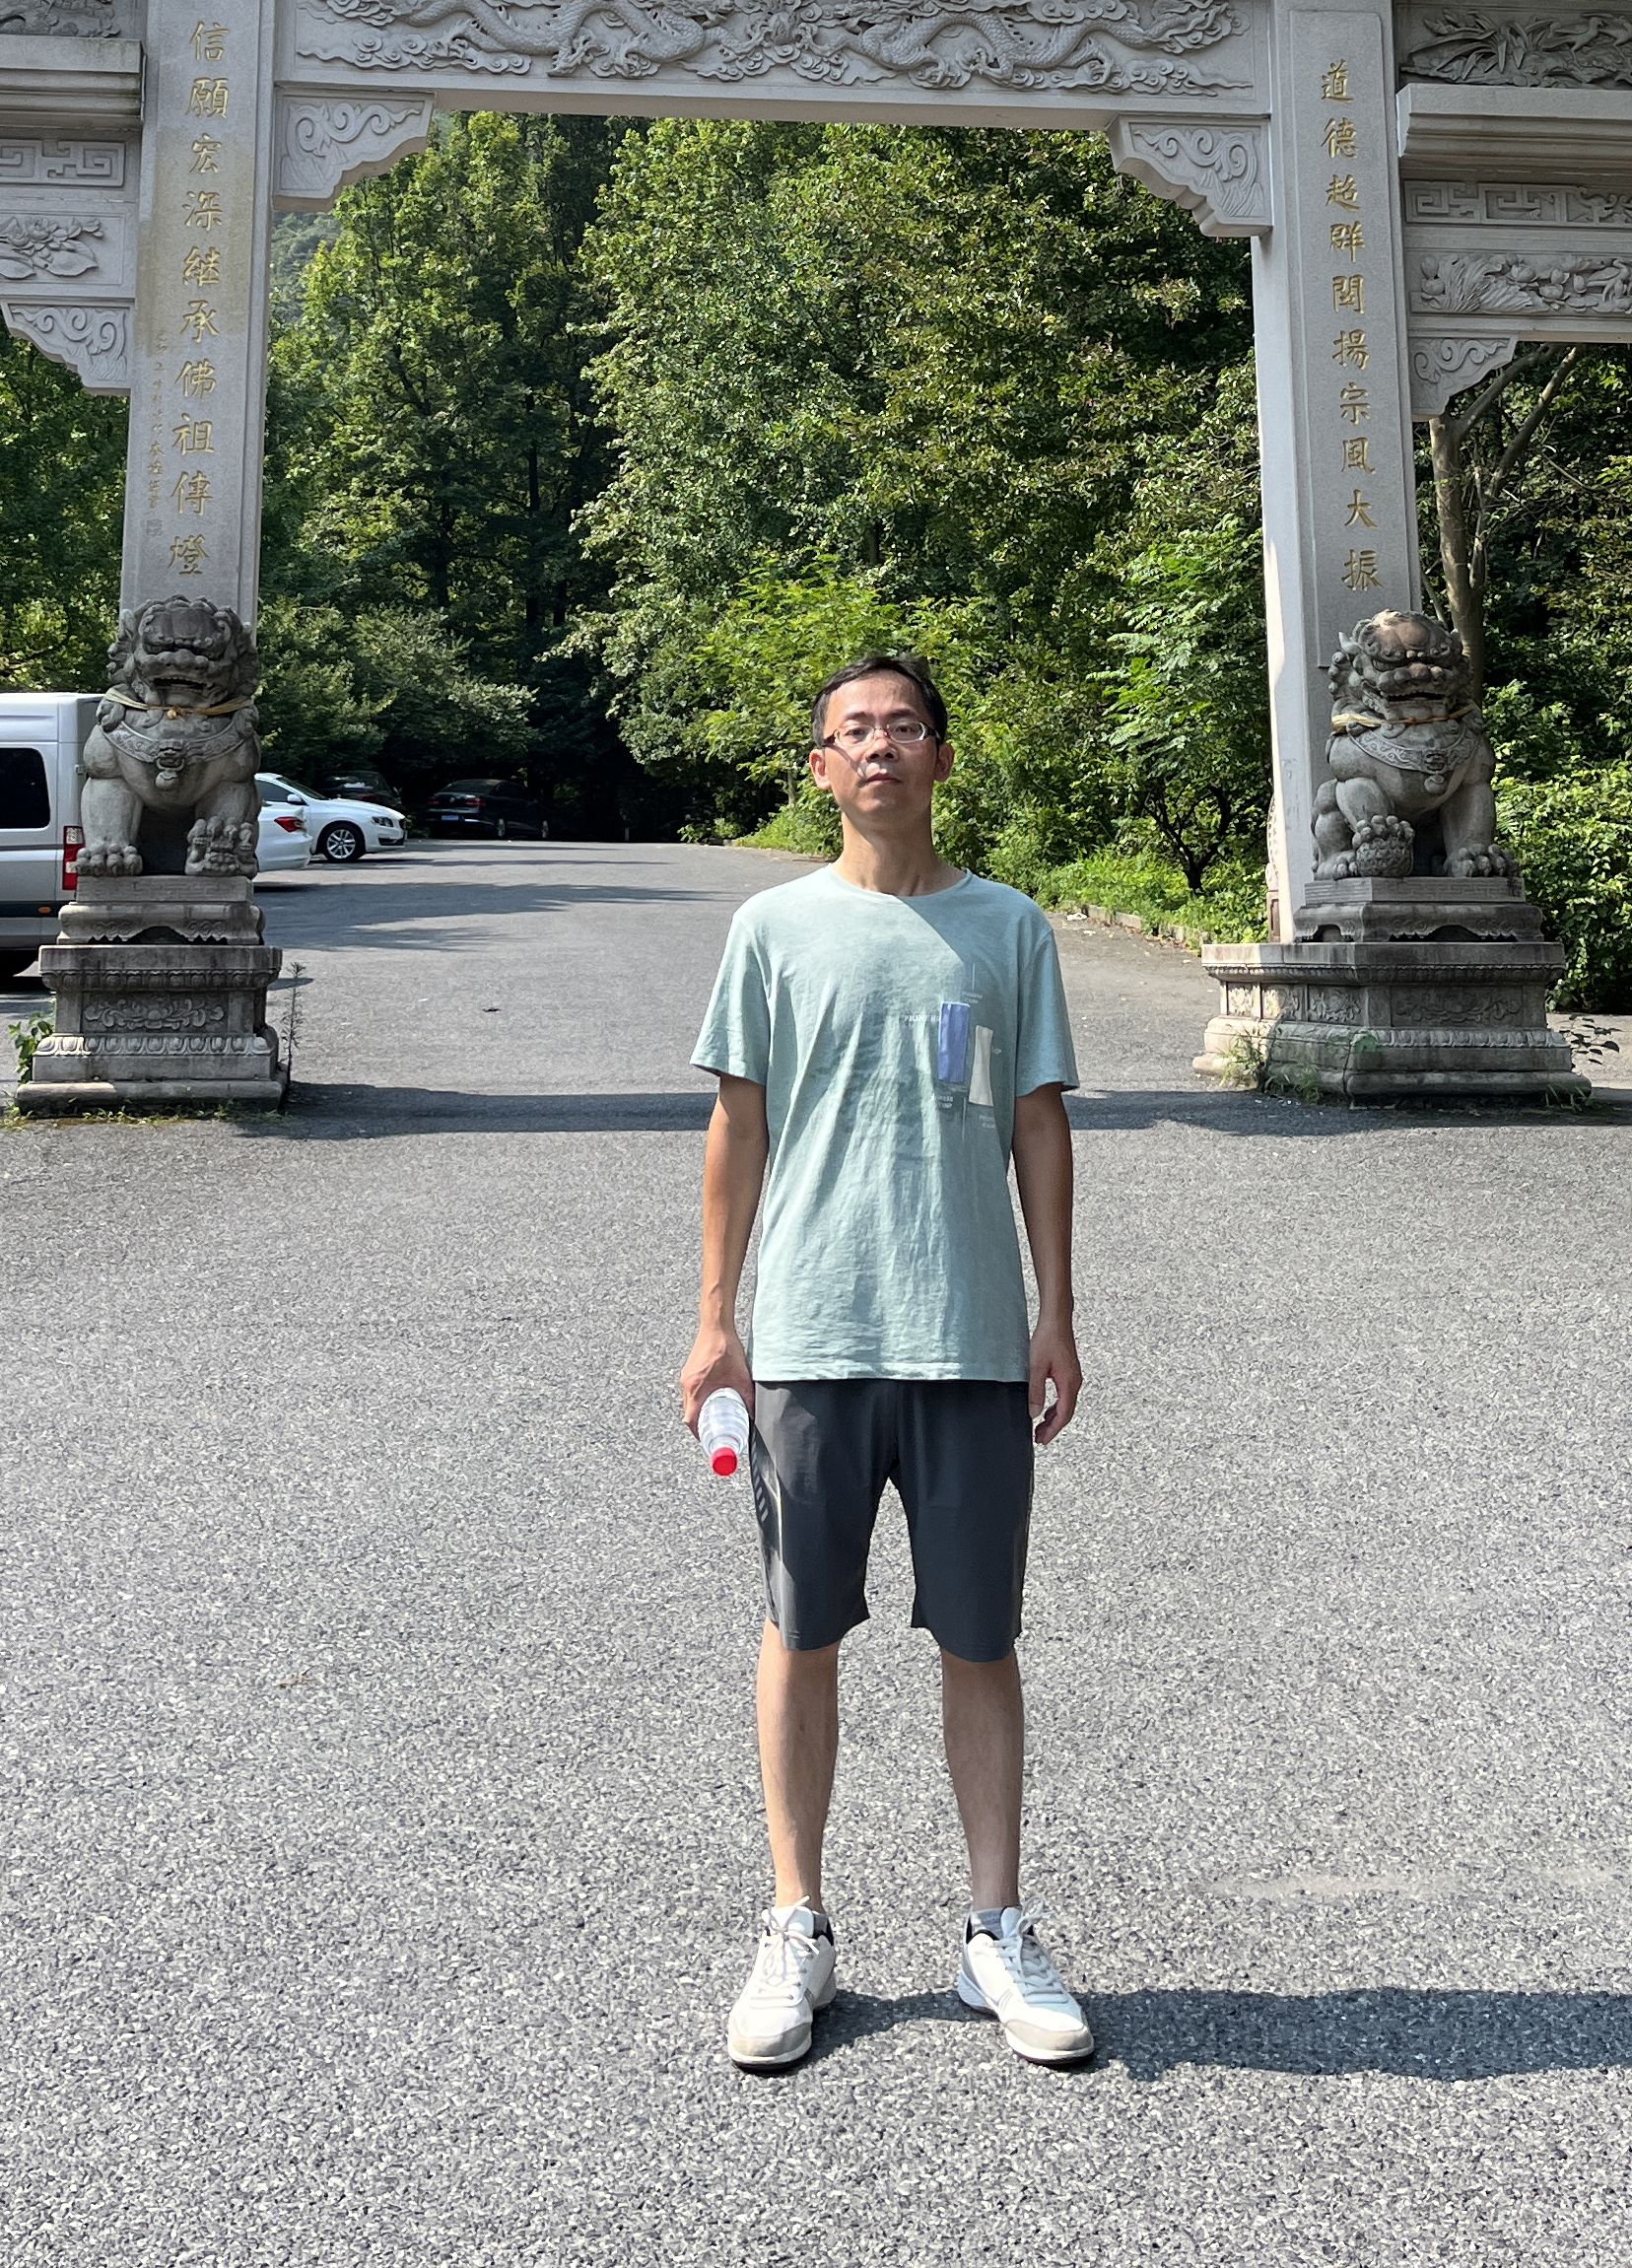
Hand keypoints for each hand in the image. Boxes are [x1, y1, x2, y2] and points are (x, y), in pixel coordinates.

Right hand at [680, 1323, 754, 1434]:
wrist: (716, 1326)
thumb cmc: (725, 1348)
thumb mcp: (741, 1377)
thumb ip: (748, 1398)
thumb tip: (754, 1414)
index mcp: (695, 1389)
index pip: (690, 1420)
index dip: (698, 1433)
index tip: (707, 1439)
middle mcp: (686, 1384)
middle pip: (688, 1412)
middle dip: (699, 1424)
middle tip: (713, 1431)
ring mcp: (686, 1377)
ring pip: (687, 1402)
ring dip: (697, 1410)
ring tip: (712, 1417)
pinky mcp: (689, 1370)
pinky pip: (689, 1391)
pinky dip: (697, 1399)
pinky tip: (710, 1398)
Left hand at [1028, 1317, 1080, 1445]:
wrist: (1057, 1320)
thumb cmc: (1048, 1339)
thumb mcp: (1036, 1366)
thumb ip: (1035, 1391)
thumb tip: (1034, 1413)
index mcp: (1069, 1383)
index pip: (1063, 1415)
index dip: (1053, 1430)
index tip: (1043, 1440)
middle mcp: (1075, 1382)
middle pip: (1066, 1413)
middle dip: (1053, 1427)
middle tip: (1039, 1438)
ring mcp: (1073, 1377)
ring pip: (1065, 1405)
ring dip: (1054, 1418)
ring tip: (1041, 1427)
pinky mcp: (1069, 1373)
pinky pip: (1064, 1396)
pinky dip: (1055, 1407)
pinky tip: (1046, 1409)